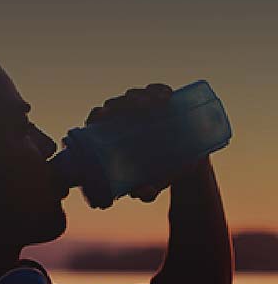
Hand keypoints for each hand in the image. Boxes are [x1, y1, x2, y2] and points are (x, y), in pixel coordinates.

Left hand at [85, 83, 173, 202]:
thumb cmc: (158, 174)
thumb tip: (141, 193)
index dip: (97, 115)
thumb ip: (145, 191)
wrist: (187, 164)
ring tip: (155, 103)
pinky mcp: (161, 103)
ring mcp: (142, 109)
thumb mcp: (152, 184)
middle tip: (136, 109)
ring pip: (135, 95)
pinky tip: (167, 95)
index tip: (102, 116)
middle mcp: (124, 118)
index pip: (97, 120)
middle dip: (122, 103)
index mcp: (112, 134)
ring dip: (142, 95)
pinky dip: (160, 90)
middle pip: (115, 104)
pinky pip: (157, 91)